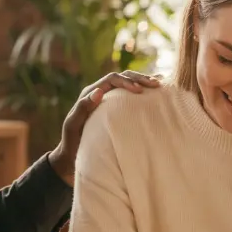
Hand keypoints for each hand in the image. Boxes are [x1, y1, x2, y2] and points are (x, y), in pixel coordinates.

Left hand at [48, 70, 162, 184]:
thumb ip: (83, 108)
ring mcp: (109, 100)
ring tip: (158, 87)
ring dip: (143, 83)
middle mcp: (100, 92)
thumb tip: (99, 91)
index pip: (112, 79)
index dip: (127, 81)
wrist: (72, 154)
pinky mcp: (115, 109)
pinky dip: (142, 92)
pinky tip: (155, 95)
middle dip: (139, 78)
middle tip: (155, 84)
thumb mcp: (74, 125)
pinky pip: (129, 96)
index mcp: (90, 93)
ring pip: (128, 84)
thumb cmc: (72, 141)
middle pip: (122, 77)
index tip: (139, 91)